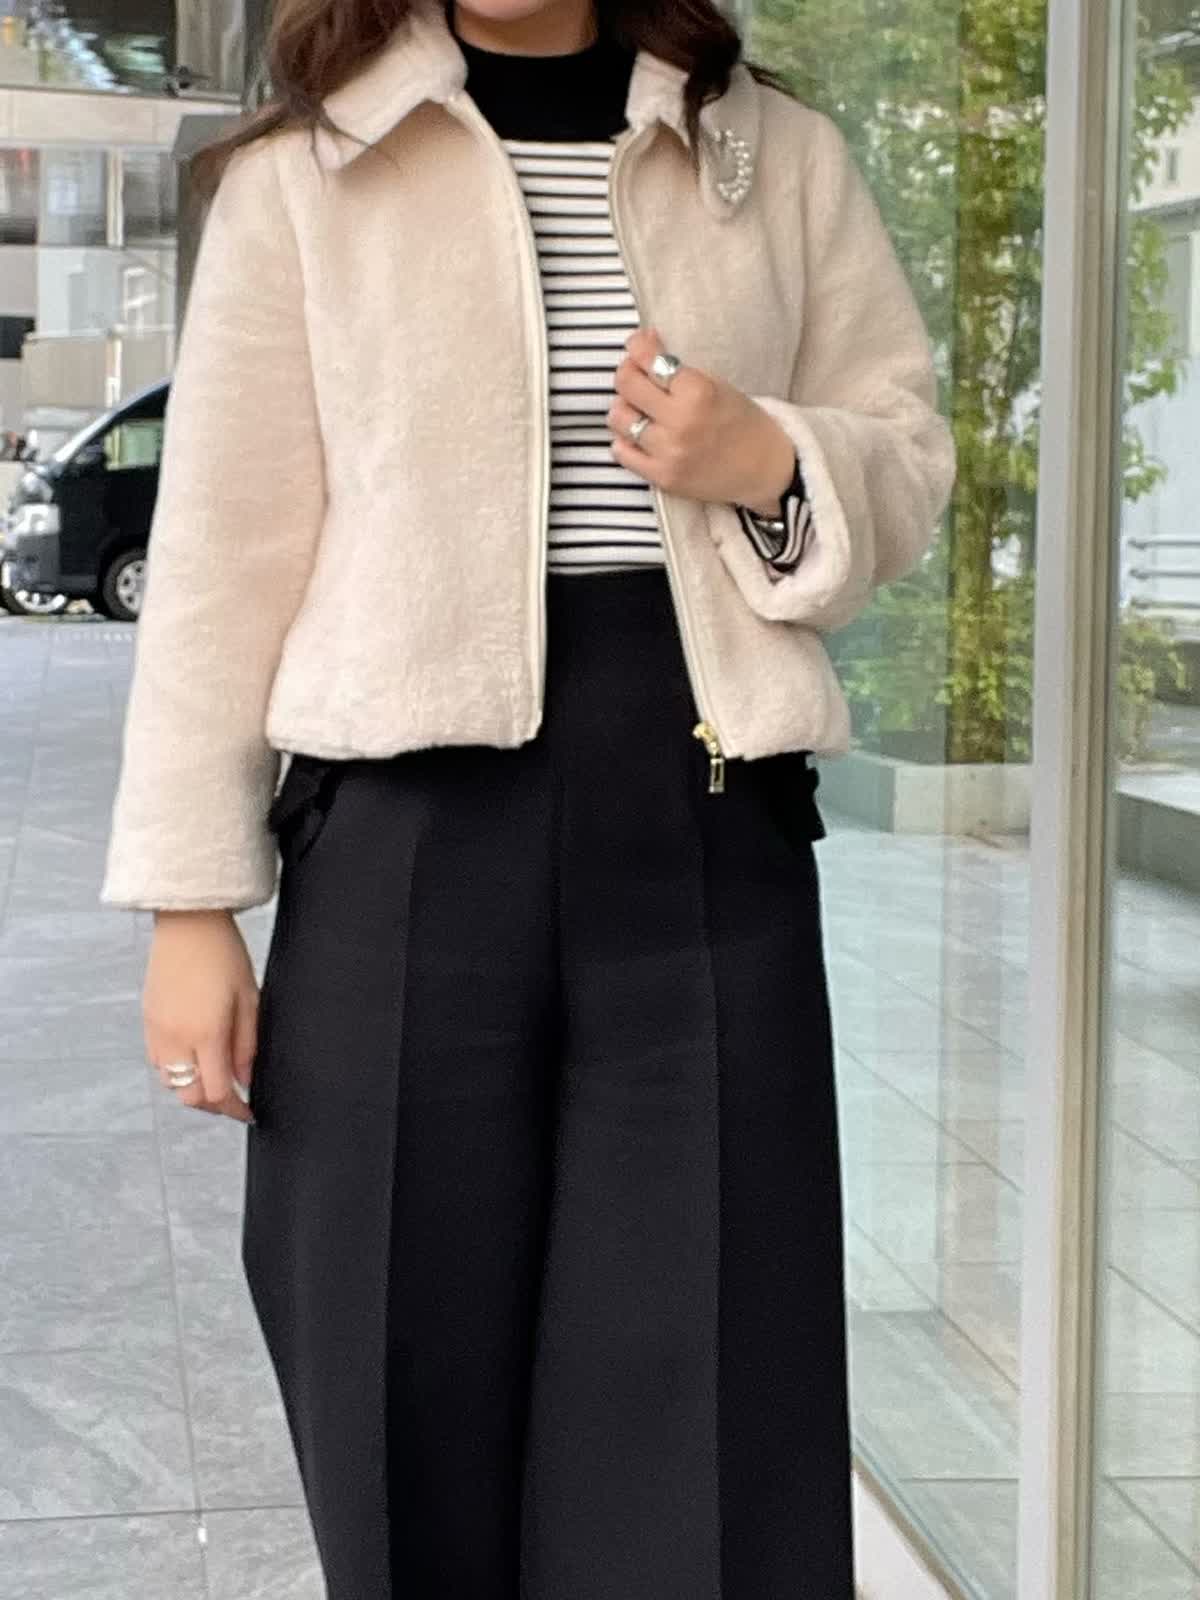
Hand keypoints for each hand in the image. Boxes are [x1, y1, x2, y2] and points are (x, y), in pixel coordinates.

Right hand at [143, 909, 258, 1122]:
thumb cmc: (224, 954)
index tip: (249, 1112)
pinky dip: (176, 1070)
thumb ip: (247, 1044)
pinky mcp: (147, 1020)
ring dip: (192, 1088)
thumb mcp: (249, 998)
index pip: (215, 1093)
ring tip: (215, 1076)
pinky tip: (195, 1055)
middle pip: (188, 1097)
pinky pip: (158, 1062)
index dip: (234, 1110)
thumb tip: (245, 1081)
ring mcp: (156, 1030)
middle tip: (233, 1098)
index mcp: (205, 1034)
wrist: (188, 921)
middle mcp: (175, 1038)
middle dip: (212, 1105)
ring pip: (170, 1082)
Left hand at [607, 327, 796, 516]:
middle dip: (628, 373)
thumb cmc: (745, 425)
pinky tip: (639, 436)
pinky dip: (625, 440)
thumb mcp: (717, 385)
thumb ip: (678, 368)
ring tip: (639, 409)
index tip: (638, 346)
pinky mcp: (663, 477)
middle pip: (626, 384)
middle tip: (636, 376)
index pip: (649, 359)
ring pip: (619, 418)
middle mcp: (680, 421)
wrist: (765, 470)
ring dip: (624, 408)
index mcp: (698, 391)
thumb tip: (644, 343)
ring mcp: (669, 452)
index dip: (637, 347)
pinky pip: (622, 453)